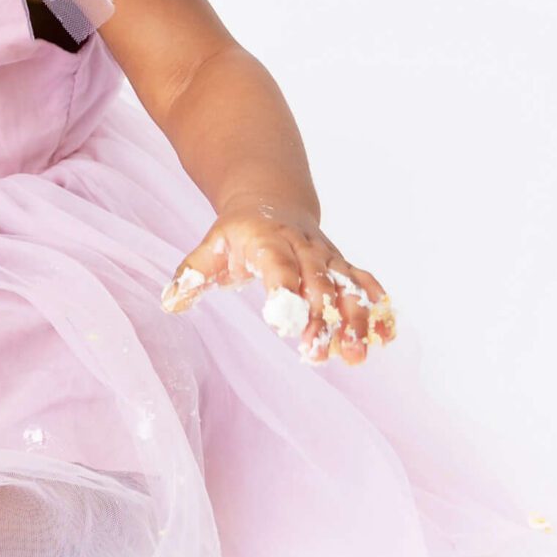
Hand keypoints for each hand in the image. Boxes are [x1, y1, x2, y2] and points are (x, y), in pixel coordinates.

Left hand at [158, 196, 396, 364]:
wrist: (271, 200)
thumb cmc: (237, 234)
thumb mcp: (211, 248)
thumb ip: (191, 275)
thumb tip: (169, 302)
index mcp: (268, 242)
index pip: (280, 267)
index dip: (286, 292)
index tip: (285, 325)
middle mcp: (304, 249)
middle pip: (319, 284)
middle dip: (322, 320)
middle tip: (319, 356)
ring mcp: (327, 258)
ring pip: (348, 288)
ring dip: (355, 322)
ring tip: (354, 356)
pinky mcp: (343, 267)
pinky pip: (366, 285)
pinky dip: (379, 309)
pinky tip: (386, 337)